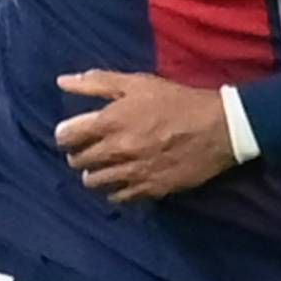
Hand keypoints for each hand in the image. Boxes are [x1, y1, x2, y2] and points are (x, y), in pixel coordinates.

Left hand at [54, 70, 236, 203]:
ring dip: (94, 174)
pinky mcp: (149, 189)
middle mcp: (116, 151)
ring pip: (94, 183)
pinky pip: (118, 197)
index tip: (71, 133)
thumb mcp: (137, 83)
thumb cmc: (176, 101)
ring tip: (105, 165)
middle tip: (91, 148)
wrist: (219, 128)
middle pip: (78, 161)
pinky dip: (115, 190)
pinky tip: (122, 179)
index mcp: (110, 122)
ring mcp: (132, 173)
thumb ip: (96, 83)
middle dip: (79, 154)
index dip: (65, 135)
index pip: (67, 137)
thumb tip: (61, 82)